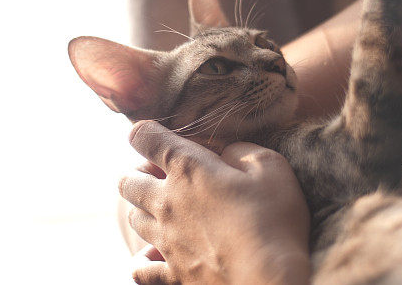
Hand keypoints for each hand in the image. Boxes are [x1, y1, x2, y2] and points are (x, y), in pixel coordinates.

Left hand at [119, 120, 310, 284]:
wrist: (270, 281)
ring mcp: (166, 240)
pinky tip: (158, 256)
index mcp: (189, 169)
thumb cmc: (274, 220)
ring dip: (144, 210)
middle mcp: (167, 202)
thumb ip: (242, 150)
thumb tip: (226, 152)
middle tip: (163, 177)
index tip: (157, 136)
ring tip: (165, 212)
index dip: (146, 132)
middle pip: (127, 181)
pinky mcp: (172, 274)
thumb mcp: (271, 167)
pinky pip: (140, 268)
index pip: (145, 137)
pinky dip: (145, 260)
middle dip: (139, 173)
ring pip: (133, 219)